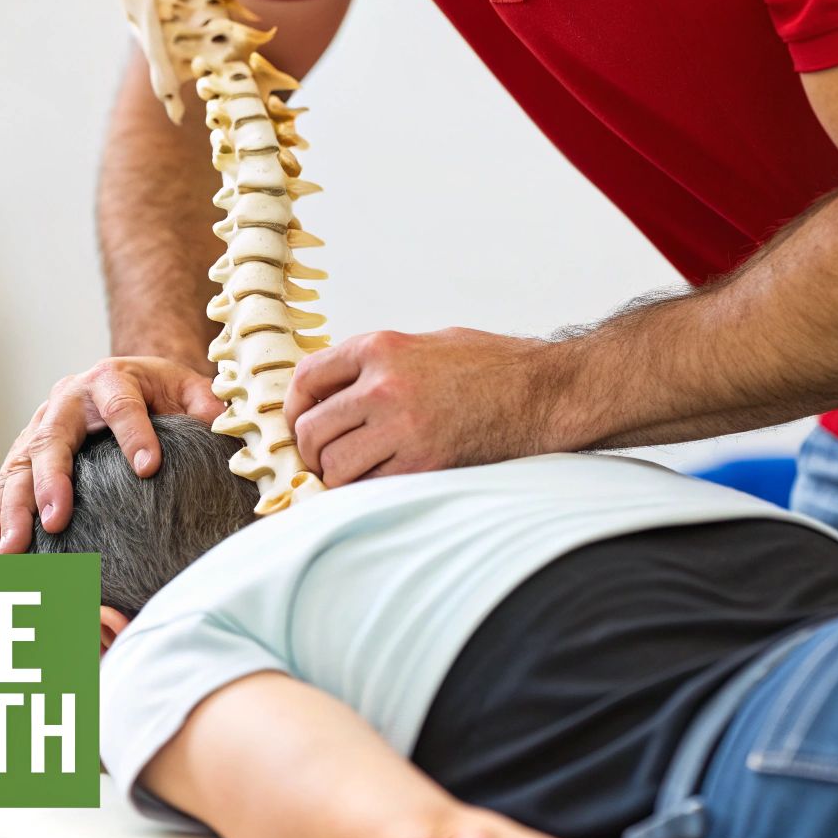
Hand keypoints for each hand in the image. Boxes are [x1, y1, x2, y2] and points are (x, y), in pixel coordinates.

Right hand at [0, 356, 222, 553]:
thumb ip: (206, 405)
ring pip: (17, 467)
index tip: (149, 468)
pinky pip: (4, 487)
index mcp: (111, 380)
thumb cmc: (160, 390)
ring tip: (13, 550)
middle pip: (52, 439)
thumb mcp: (187, 386)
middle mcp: (67, 401)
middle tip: (56, 519)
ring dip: (11, 511)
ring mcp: (40, 427)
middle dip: (50, 481)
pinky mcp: (25, 453)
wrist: (124, 377)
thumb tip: (221, 428)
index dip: (135, 434)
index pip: (122, 405)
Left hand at [283, 328, 571, 486]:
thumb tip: (336, 390)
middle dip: (310, 450)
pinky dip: (367, 493)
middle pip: (312, 429)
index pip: (307, 377)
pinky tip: (380, 484)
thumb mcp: (428, 343)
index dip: (294, 407)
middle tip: (323, 459)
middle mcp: (384, 386)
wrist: (543, 393)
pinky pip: (370, 489)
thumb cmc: (494, 367)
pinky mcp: (425, 464)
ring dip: (336, 477)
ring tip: (352, 475)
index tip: (300, 422)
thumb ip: (379, 363)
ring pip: (334, 467)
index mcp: (382, 348)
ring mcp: (403, 428)